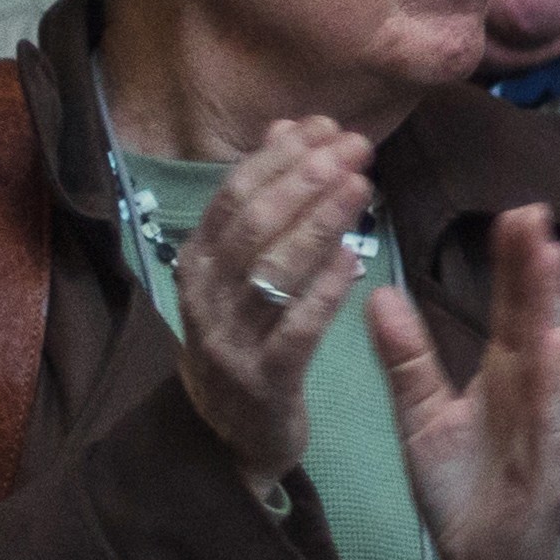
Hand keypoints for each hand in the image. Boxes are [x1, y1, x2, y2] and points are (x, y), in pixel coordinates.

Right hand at [168, 119, 380, 481]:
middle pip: (253, 223)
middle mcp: (204, 295)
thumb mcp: (247, 269)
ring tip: (360, 186)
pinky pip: (295, 329)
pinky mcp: (262, 379)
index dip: (281, 156)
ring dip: (318, 223)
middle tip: (354, 147)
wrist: (232, 434)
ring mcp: (228, 339)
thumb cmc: (249, 337)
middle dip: (304, 178)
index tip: (327, 125)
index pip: (235, 194)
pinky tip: (355, 261)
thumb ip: (267, 201)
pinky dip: (324, 290)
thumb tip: (288, 126)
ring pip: (271, 269)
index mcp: (198, 261)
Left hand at [367, 202, 559, 559]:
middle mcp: (531, 390)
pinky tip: (556, 336)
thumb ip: (407, 360)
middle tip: (533, 209)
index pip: (508, 309)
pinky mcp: (545, 462)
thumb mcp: (422, 417)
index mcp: (503, 376)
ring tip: (550, 254)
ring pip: (548, 356)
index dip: (510, 263)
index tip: (510, 211)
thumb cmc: (463, 489)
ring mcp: (543, 423)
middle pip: (533, 318)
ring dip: (552, 306)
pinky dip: (554, 376)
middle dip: (534, 266)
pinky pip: (548, 413)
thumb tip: (378, 295)